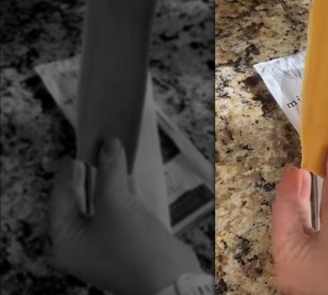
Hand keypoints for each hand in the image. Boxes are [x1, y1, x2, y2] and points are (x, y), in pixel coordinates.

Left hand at [49, 138, 202, 294]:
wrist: (169, 279)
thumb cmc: (134, 247)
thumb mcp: (116, 205)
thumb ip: (109, 172)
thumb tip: (109, 145)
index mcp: (66, 240)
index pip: (60, 199)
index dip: (70, 172)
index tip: (79, 151)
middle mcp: (80, 245)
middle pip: (78, 203)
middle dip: (88, 176)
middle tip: (95, 151)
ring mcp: (102, 246)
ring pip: (99, 207)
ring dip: (107, 183)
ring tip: (113, 159)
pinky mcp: (124, 244)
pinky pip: (117, 214)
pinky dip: (122, 196)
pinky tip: (128, 180)